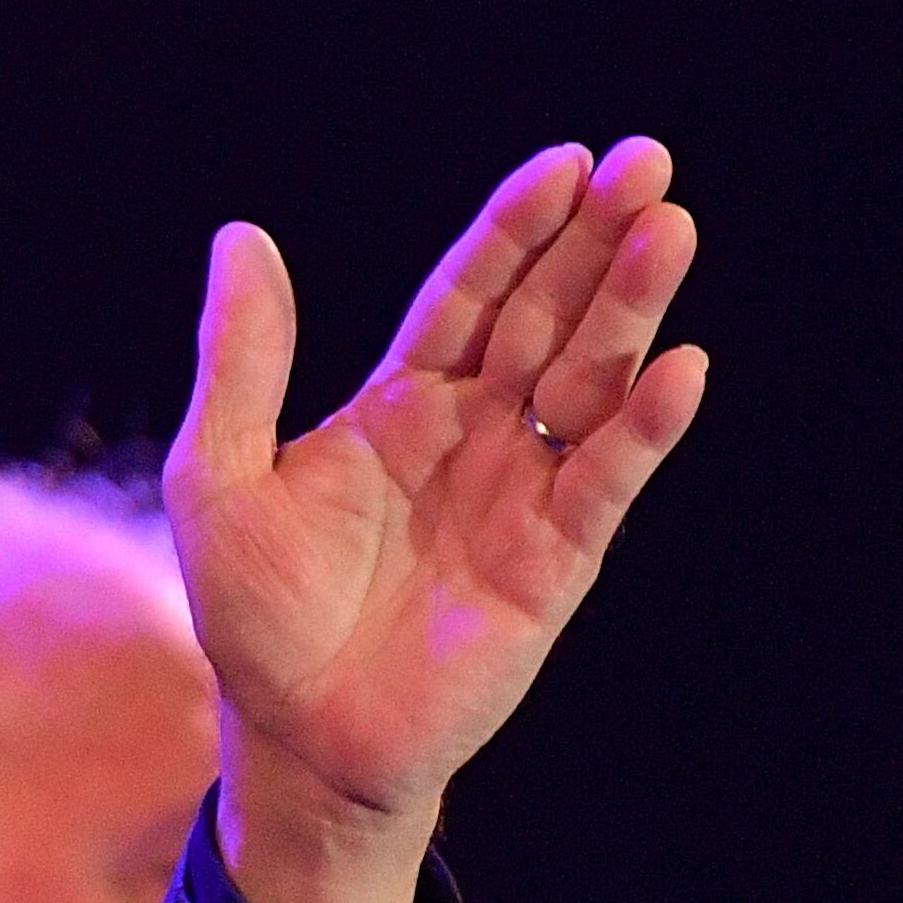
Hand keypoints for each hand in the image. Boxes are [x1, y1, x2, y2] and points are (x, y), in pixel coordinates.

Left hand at [166, 138, 705, 902]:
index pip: (473, 294)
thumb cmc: (256, 614)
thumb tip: (240, 235)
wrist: (298, 740)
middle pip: (548, 318)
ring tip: (669, 231)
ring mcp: (522, 495)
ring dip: (631, 311)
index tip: (567, 162)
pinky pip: (604, 483)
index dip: (518, 230)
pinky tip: (679, 368)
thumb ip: (244, 362)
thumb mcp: (223, 475)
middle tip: (649, 163)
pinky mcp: (554, 564)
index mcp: (403, 402)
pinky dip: (642, 429)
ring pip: (589, 383)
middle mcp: (475, 435)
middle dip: (597, 242)